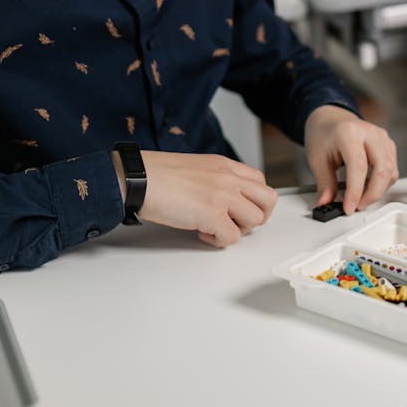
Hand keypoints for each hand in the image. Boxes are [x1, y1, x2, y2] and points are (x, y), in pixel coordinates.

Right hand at [113, 150, 277, 246]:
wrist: (138, 178)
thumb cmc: (157, 174)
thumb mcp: (195, 167)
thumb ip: (214, 179)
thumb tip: (222, 201)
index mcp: (224, 164)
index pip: (259, 181)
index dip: (252, 200)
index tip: (237, 209)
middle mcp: (228, 177)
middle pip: (268, 200)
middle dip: (256, 216)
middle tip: (236, 223)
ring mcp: (223, 195)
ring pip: (256, 220)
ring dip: (239, 230)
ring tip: (217, 228)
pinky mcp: (212, 214)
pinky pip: (232, 238)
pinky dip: (219, 241)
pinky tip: (203, 234)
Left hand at [303, 106, 397, 215]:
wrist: (330, 119)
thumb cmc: (324, 135)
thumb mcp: (317, 159)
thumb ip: (325, 183)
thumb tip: (327, 204)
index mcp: (348, 132)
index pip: (358, 165)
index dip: (355, 191)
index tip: (348, 207)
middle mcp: (369, 132)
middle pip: (381, 168)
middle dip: (372, 194)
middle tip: (358, 206)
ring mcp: (381, 137)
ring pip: (391, 170)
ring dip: (379, 190)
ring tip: (361, 197)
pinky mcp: (387, 143)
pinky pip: (392, 168)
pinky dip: (384, 182)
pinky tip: (369, 186)